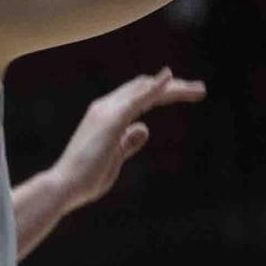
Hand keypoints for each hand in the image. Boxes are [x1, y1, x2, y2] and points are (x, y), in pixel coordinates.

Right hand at [52, 71, 206, 212]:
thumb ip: (128, 142)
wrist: (64, 186)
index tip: (186, 94)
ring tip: (199, 90)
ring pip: (145, 90)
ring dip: (174, 87)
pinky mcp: (112, 119)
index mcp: (106, 116)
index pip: (138, 97)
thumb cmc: (85, 179)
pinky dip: (155, 87)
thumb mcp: (115, 158)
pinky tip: (171, 79)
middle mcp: (106, 107)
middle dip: (174, 88)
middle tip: (200, 90)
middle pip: (145, 88)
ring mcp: (108, 111)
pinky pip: (138, 98)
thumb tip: (144, 128)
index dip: (162, 93)